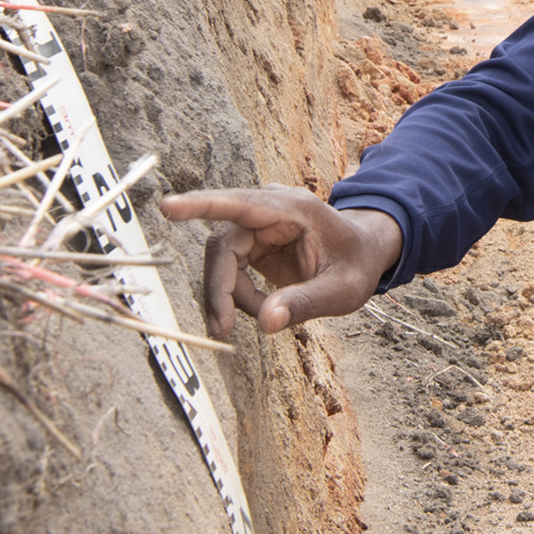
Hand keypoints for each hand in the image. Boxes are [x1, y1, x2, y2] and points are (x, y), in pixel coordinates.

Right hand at [160, 187, 401, 336]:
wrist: (366, 252)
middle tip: (222, 328)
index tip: (168, 207)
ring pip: (223, 261)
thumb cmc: (358, 264)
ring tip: (268, 317)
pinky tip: (265, 308)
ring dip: (232, 295)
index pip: (239, 205)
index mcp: (293, 209)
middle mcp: (270, 210)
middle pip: (223, 246)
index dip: (201, 206)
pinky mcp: (253, 243)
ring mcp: (259, 225)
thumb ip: (305, 303)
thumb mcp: (343, 290)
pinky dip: (240, 295)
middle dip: (219, 288)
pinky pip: (231, 270)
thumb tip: (265, 323)